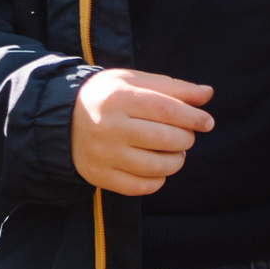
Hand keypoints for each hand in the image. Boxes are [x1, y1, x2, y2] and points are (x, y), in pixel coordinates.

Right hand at [71, 68, 213, 195]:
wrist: (62, 121)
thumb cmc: (107, 97)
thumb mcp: (134, 82)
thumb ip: (172, 88)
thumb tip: (207, 94)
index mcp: (119, 97)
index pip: (166, 110)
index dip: (193, 118)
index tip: (207, 122)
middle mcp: (110, 127)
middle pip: (165, 139)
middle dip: (185, 139)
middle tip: (185, 136)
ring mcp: (104, 155)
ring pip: (156, 167)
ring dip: (175, 161)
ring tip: (175, 152)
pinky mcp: (100, 176)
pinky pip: (140, 187)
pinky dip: (158, 180)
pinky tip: (158, 169)